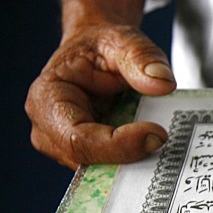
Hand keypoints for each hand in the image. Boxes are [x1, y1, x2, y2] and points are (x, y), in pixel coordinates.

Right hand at [26, 23, 175, 167]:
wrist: (97, 54)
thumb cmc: (101, 47)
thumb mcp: (122, 41)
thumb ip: (141, 57)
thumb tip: (162, 82)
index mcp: (48, 99)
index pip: (78, 139)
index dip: (118, 145)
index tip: (157, 134)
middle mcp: (50, 130)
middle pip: (90, 162)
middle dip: (129, 156)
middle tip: (164, 140)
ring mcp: (66, 147)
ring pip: (103, 171)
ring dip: (134, 160)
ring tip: (159, 139)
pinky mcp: (87, 155)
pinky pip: (112, 169)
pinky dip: (135, 159)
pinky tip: (153, 144)